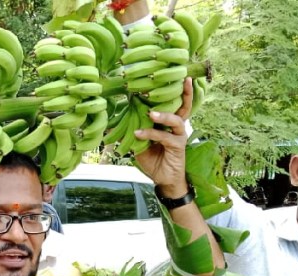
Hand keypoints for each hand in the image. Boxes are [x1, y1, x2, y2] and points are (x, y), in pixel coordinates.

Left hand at [132, 78, 193, 196]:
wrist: (162, 178)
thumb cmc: (153, 158)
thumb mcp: (140, 142)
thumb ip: (133, 130)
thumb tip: (112, 123)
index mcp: (170, 122)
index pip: (175, 102)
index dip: (176, 90)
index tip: (175, 74)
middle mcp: (177, 127)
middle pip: (185, 106)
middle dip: (185, 92)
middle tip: (182, 78)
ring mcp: (179, 136)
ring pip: (176, 120)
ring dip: (163, 115)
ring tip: (150, 113)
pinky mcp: (177, 147)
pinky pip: (164, 137)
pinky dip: (150, 134)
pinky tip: (138, 134)